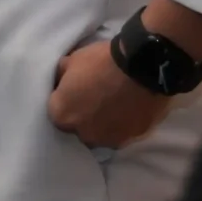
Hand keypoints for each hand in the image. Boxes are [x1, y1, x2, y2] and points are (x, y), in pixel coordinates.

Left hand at [48, 40, 172, 148]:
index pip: (58, 112)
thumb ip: (63, 75)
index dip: (68, 100)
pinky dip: (125, 125)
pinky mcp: (132, 140)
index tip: (77, 91)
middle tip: (98, 98)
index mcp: (62, 115)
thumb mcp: (73, 60)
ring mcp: (108, 139)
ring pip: (102, 134)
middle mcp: (82, 133)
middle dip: (85, 116)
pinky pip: (123, 134)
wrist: (143, 66)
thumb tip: (62, 80)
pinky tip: (131, 110)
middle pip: (80, 127)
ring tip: (117, 105)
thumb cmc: (102, 61)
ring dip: (105, 123)